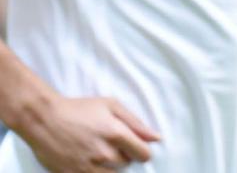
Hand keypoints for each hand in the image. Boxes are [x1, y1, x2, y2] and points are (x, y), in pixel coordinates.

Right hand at [19, 95, 159, 171]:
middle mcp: (103, 154)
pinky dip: (94, 172)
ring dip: (110, 167)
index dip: (142, 151)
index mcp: (116, 134)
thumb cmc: (79, 109)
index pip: (143, 154)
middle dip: (123, 156)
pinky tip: (88, 161)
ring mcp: (87, 167)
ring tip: (99, 154)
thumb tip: (157, 138)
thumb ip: (136, 123)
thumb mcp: (111, 105)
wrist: (43, 119)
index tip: (135, 147)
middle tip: (110, 145)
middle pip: (127, 164)